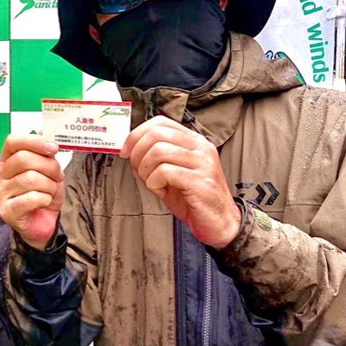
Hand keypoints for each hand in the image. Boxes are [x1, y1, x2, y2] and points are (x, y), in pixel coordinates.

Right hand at [0, 135, 64, 250]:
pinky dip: (45, 198)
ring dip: (49, 185)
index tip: (53, 148)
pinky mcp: (7, 211)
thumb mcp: (49, 170)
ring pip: (31, 178)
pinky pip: (31, 197)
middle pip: (23, 159)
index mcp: (7, 161)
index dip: (34, 141)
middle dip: (48, 166)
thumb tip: (44, 130)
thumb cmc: (43, 194)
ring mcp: (1, 194)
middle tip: (56, 176)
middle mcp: (0, 175)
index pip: (12, 141)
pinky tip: (44, 202)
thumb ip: (45, 152)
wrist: (43, 223)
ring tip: (50, 192)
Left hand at [121, 116, 240, 248]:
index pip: (160, 122)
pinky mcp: (200, 181)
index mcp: (193, 141)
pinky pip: (165, 172)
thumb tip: (129, 152)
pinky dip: (154, 183)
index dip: (137, 134)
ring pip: (158, 152)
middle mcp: (200, 147)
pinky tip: (162, 191)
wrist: (219, 223)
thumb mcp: (170, 174)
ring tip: (153, 183)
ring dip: (145, 170)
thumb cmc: (193, 198)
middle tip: (138, 171)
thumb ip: (152, 160)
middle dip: (137, 153)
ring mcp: (203, 163)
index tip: (126, 152)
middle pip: (156, 134)